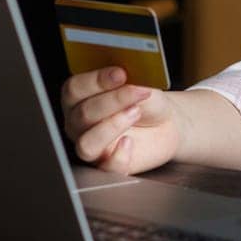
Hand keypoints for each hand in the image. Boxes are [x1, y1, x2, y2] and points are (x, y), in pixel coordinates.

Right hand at [59, 67, 180, 174]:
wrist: (166, 122)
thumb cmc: (146, 101)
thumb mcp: (141, 84)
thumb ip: (131, 80)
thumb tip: (129, 75)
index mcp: (80, 97)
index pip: (74, 89)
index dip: (96, 81)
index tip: (120, 73)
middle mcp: (79, 122)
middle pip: (83, 114)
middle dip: (113, 100)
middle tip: (138, 92)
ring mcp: (91, 144)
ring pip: (87, 143)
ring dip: (113, 126)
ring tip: (136, 113)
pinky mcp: (107, 164)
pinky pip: (106, 166)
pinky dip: (119, 155)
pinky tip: (130, 143)